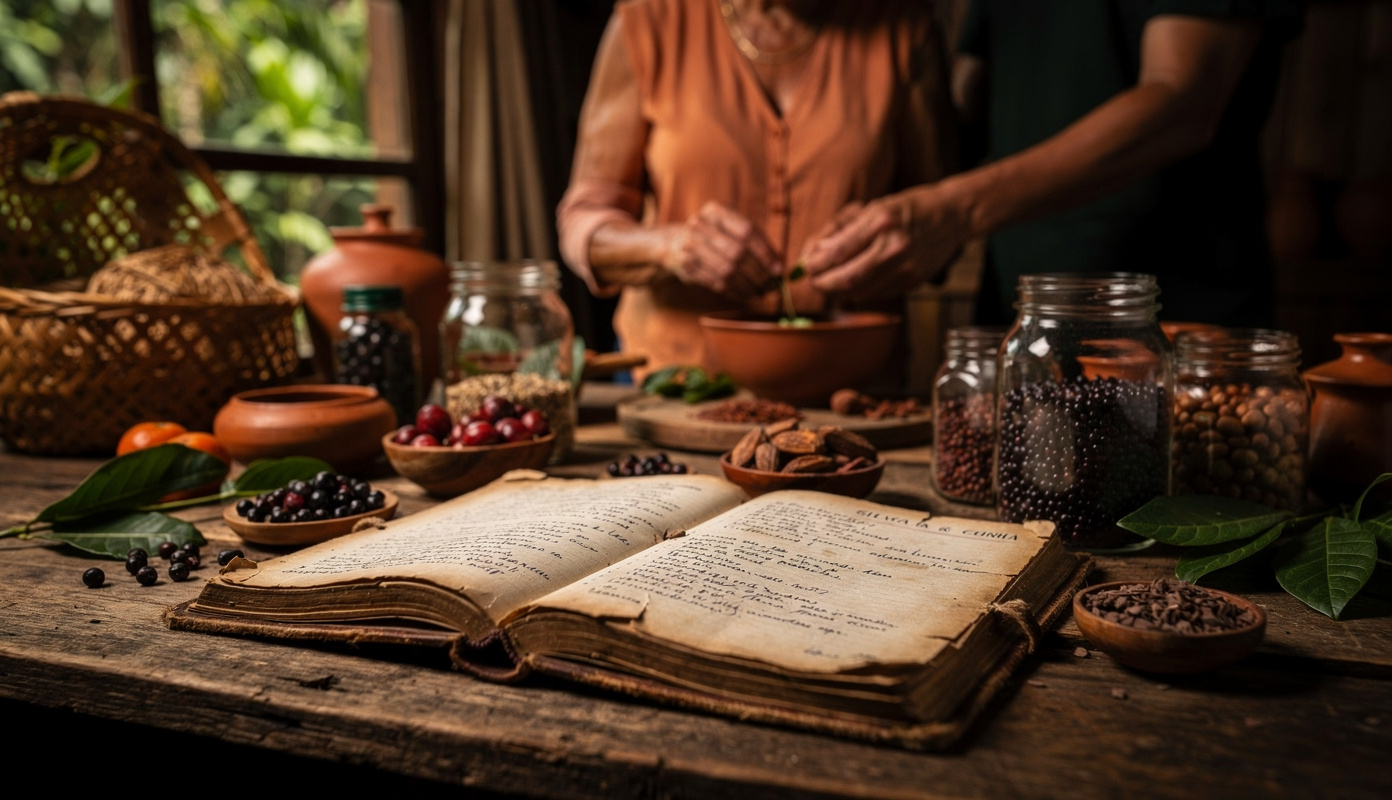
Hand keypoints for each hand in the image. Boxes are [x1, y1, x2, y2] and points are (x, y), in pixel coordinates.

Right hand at [660, 201, 782, 300]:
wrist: (675, 243)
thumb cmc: (715, 236)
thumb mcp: (733, 230)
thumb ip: (758, 243)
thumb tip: (780, 267)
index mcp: (716, 210)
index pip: (747, 232)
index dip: (766, 253)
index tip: (778, 270)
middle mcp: (700, 224)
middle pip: (738, 253)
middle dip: (758, 273)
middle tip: (771, 286)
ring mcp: (689, 245)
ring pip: (726, 271)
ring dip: (747, 286)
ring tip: (760, 293)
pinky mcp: (685, 265)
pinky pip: (715, 283)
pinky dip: (734, 292)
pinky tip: (744, 296)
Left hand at [798, 187, 969, 300]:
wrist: (952, 216)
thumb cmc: (907, 207)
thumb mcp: (871, 207)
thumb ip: (840, 230)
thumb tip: (813, 254)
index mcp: (881, 222)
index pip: (837, 252)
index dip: (814, 264)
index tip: (803, 266)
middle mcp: (894, 247)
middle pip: (846, 280)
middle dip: (822, 284)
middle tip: (812, 280)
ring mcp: (906, 269)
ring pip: (859, 292)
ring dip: (838, 289)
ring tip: (832, 278)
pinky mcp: (913, 283)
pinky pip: (876, 293)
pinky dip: (860, 290)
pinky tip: (858, 278)